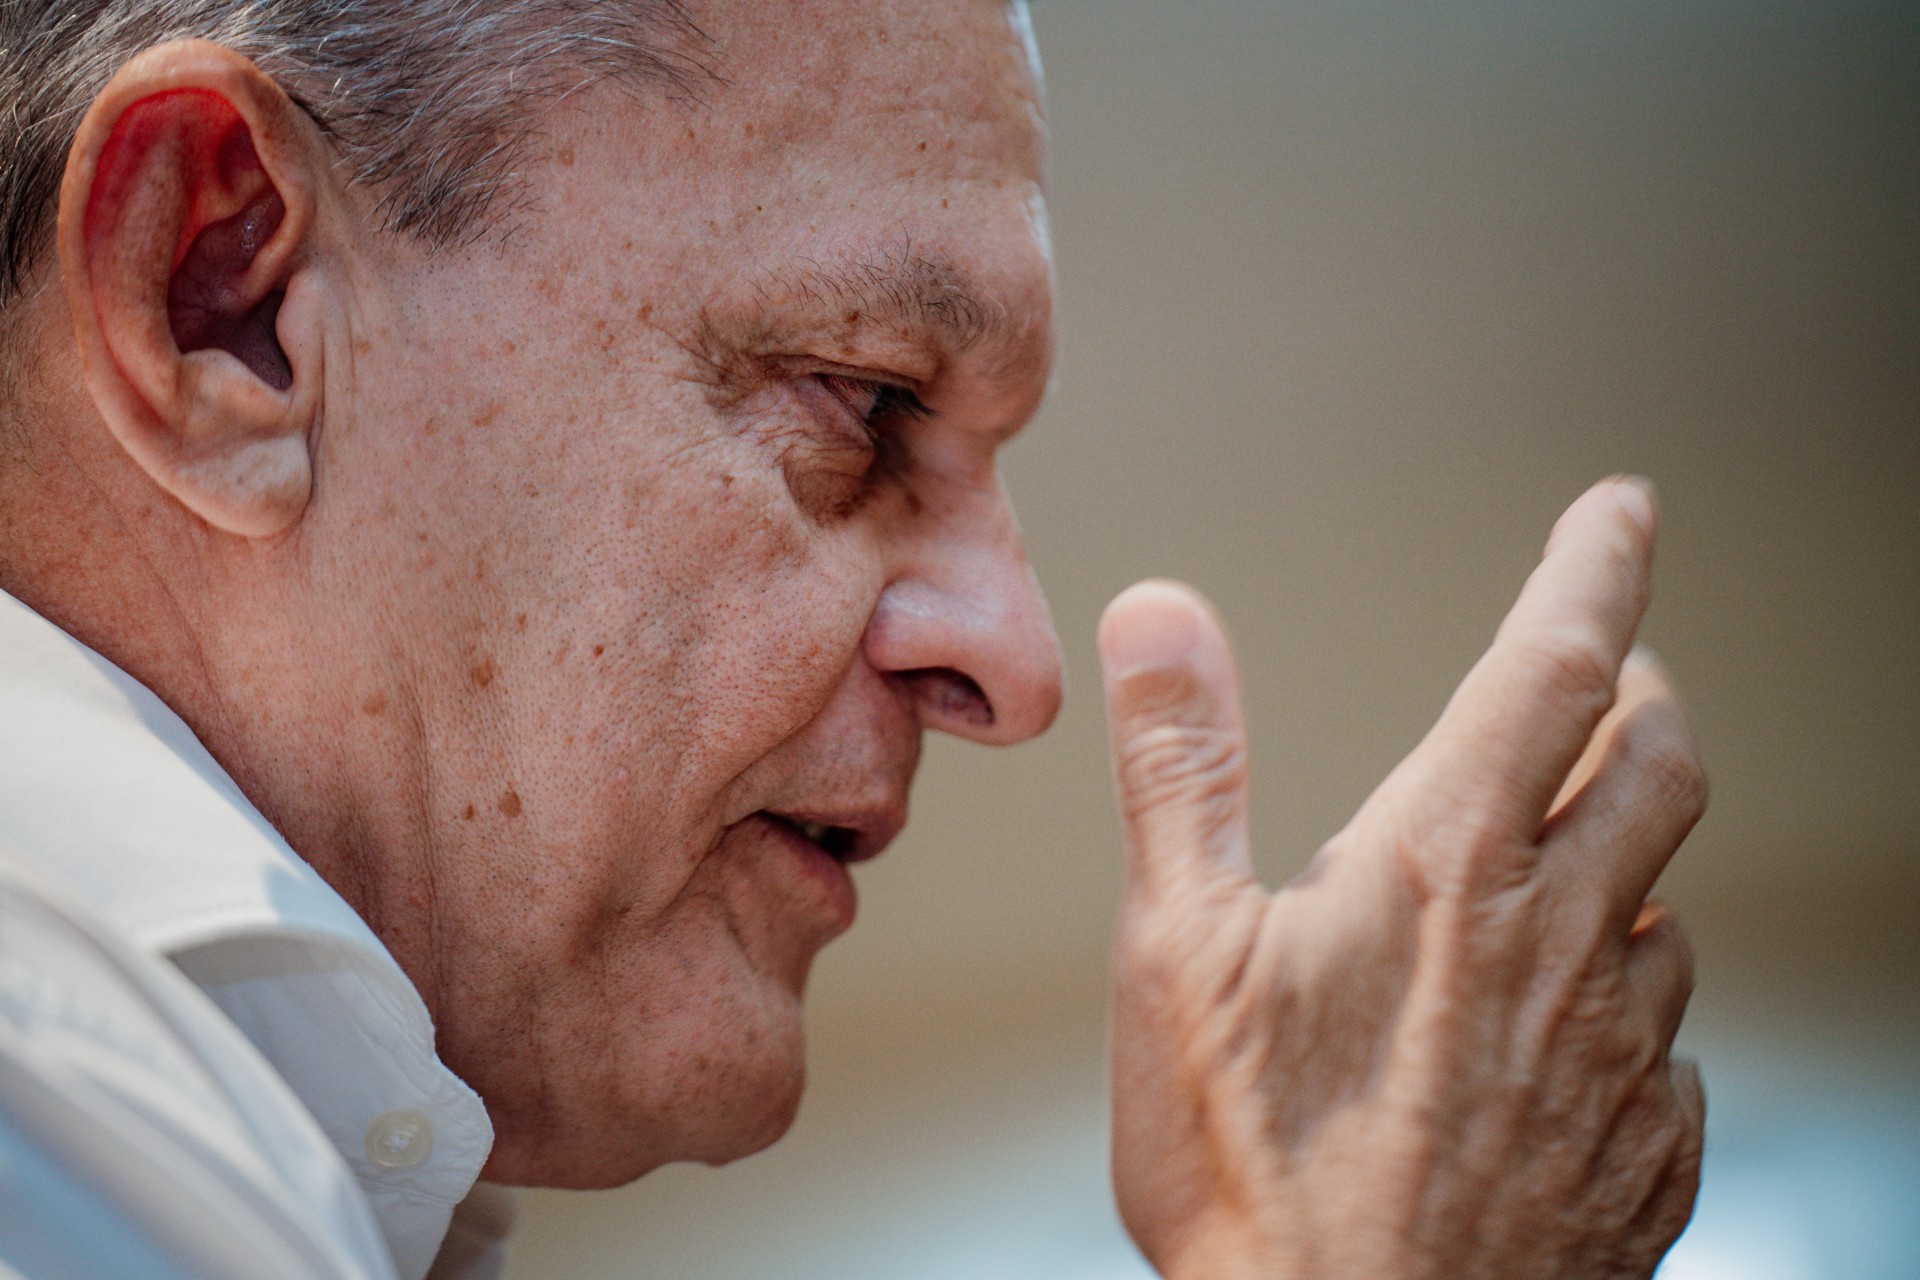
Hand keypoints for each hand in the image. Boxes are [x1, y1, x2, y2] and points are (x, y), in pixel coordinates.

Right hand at [1100, 478, 1705, 1279]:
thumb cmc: (1254, 1172)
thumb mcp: (1175, 952)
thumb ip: (1183, 770)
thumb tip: (1163, 619)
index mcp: (1447, 868)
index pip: (1556, 665)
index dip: (1598, 566)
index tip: (1622, 507)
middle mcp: (1559, 942)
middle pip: (1661, 767)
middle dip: (1640, 698)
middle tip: (1610, 679)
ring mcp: (1615, 1054)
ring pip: (1670, 908)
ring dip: (1631, 860)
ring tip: (1567, 869)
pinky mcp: (1642, 1154)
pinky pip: (1668, 1045)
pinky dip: (1628, 1000)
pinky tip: (1566, 1035)